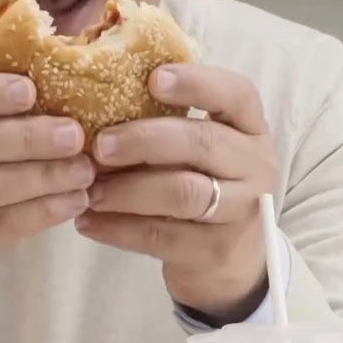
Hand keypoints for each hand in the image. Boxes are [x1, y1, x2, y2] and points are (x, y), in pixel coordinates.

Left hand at [76, 64, 278, 320]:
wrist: (230, 263)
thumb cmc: (203, 186)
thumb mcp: (201, 150)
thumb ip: (168, 122)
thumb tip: (98, 95)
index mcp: (251, 129)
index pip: (237, 94)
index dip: (197, 83)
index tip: (153, 79)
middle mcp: (256, 166)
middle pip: (203, 142)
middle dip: (145, 140)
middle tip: (99, 145)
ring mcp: (241, 212)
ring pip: (182, 192)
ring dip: (127, 189)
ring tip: (89, 189)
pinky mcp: (215, 252)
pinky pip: (160, 236)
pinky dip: (118, 228)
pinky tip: (87, 221)